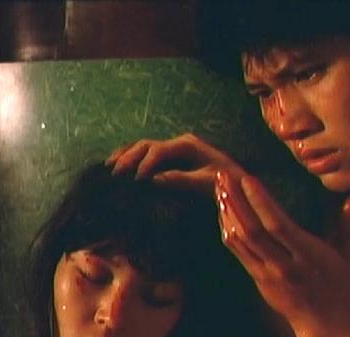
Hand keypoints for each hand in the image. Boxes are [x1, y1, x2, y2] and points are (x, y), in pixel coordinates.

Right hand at [105, 133, 245, 193]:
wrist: (239, 181)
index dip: (144, 164)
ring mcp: (176, 148)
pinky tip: (121, 165)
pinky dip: (133, 158)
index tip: (135, 181)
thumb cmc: (226, 181)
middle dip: (128, 158)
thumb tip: (153, 179)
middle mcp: (179, 142)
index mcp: (187, 144)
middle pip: (146, 144)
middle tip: (114, 174)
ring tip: (109, 166)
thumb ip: (180, 179)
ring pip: (144, 146)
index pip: (158, 151)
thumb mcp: (205, 182)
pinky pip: (149, 154)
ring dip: (126, 154)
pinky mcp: (174, 156)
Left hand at [215, 171, 349, 336]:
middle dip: (235, 201)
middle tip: (223, 176)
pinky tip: (223, 212)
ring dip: (226, 212)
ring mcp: (267, 275)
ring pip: (239, 240)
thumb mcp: (349, 256)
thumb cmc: (338, 287)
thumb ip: (349, 227)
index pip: (278, 227)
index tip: (248, 179)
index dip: (261, 202)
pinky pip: (237, 251)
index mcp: (308, 257)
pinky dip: (227, 229)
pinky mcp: (257, 280)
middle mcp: (283, 266)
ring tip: (219, 187)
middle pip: (252, 231)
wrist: (324, 325)